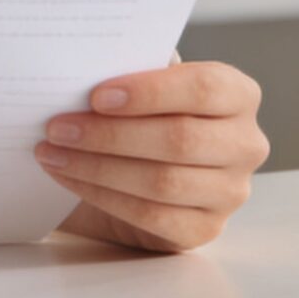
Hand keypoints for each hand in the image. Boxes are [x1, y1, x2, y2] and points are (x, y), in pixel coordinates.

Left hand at [38, 61, 267, 252]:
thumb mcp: (145, 87)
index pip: (204, 88)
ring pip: (162, 181)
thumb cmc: (143, 116)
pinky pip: (150, 215)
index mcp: (238, 95)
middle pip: (180, 139)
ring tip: (53, 153)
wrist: (141, 170)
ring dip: (97, 167)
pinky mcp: (204, 229)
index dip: (149, 92)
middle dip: (110, 134)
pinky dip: (102, 195)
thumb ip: (134, 73)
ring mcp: (230, 192)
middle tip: (58, 127)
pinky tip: (69, 178)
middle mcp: (245, 144)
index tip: (96, 96)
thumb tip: (90, 68)